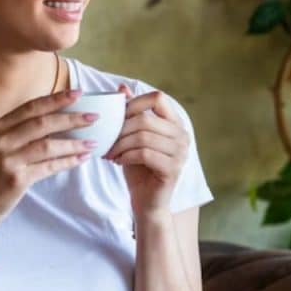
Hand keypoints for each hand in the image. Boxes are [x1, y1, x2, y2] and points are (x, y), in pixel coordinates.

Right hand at [0, 89, 98, 228]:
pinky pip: (49, 167)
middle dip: (71, 118)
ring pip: (49, 145)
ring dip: (74, 143)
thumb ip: (21, 132)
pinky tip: (81, 158)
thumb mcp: (0, 146)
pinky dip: (68, 162)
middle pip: (43, 123)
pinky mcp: (17, 179)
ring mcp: (8, 160)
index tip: (78, 93)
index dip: (57, 99)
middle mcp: (2, 140)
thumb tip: (59, 119)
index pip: (32, 107)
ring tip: (93, 142)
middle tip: (94, 117)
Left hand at [104, 84, 189, 217]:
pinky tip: (118, 161)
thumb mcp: (132, 138)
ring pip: (143, 136)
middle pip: (146, 118)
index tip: (118, 119)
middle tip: (108, 141)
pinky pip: (144, 153)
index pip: (158, 97)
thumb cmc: (139, 168)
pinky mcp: (173, 169)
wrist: (146, 202)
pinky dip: (126, 156)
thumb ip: (130, 114)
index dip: (134, 103)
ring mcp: (181, 152)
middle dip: (120, 129)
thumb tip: (122, 88)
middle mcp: (182, 135)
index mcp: (174, 122)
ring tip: (111, 152)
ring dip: (120, 144)